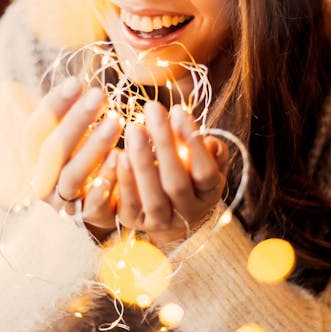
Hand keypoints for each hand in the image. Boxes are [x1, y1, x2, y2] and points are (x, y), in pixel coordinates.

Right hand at [25, 78, 121, 234]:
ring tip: (116, 121)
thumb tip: (77, 81)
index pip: (36, 129)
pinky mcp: (86, 218)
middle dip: (76, 121)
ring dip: (93, 148)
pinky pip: (93, 204)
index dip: (54, 105)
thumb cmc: (83, 155)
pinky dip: (106, 182)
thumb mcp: (72, 132)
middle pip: (53, 150)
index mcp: (32, 156)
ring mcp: (62, 201)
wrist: (97, 201)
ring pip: (72, 176)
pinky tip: (120, 157)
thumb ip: (71, 113)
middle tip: (100, 94)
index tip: (76, 81)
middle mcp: (41, 180)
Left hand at [116, 101, 228, 247]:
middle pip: (176, 183)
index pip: (205, 171)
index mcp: (208, 194)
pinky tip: (118, 154)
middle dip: (164, 144)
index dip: (193, 143)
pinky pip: (128, 205)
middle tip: (152, 108)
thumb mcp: (208, 162)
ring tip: (134, 128)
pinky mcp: (134, 223)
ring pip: (152, 198)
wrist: (173, 215)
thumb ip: (212, 151)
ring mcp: (161, 222)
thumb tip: (210, 141)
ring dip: (142, 161)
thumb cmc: (190, 175)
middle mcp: (188, 212)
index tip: (178, 110)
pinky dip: (124, 180)